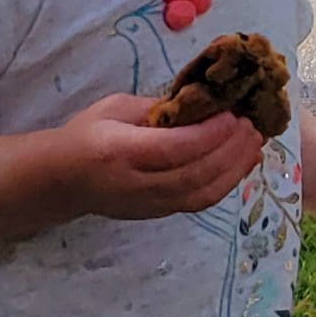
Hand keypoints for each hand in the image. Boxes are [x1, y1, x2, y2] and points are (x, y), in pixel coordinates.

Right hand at [54, 94, 263, 221]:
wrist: (61, 180)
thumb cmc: (85, 135)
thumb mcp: (113, 107)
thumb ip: (155, 108)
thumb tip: (199, 103)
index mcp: (119, 152)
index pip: (174, 148)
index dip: (209, 134)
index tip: (232, 115)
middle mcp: (136, 184)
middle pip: (195, 174)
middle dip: (230, 151)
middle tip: (251, 126)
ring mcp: (149, 204)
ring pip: (202, 194)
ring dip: (235, 169)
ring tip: (254, 144)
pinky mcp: (159, 213)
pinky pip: (199, 202)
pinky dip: (225, 183)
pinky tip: (240, 164)